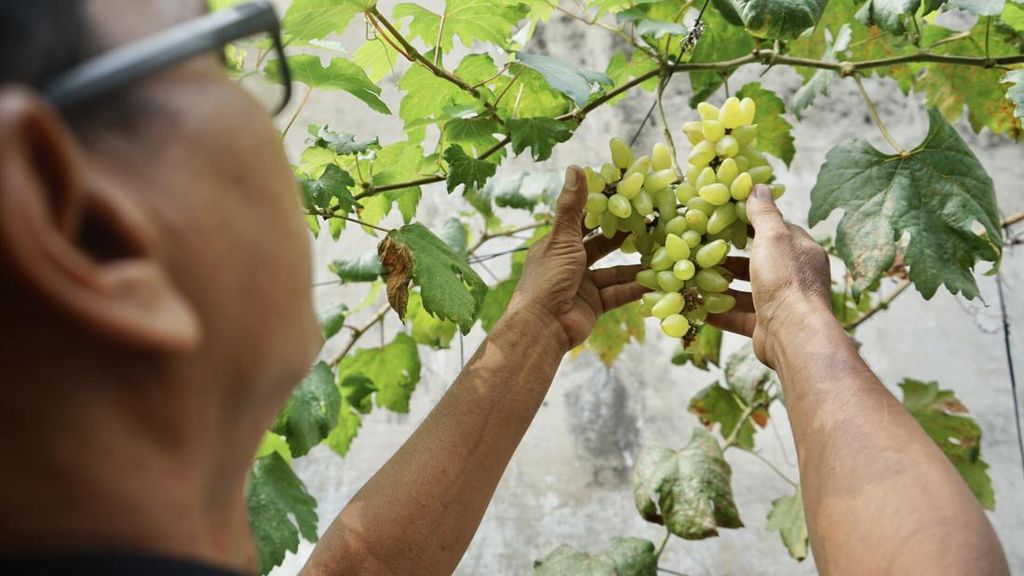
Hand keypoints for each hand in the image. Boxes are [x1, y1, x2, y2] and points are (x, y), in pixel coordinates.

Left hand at [509, 166, 647, 350]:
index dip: (603, 208)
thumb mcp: (562, 239)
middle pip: (602, 245)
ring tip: (660, 250)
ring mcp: (583, 285)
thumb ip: (573, 206)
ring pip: (614, 270)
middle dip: (624, 235)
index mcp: (557, 244)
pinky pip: (619, 292)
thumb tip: (576, 167)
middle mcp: (570, 263)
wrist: (543, 327)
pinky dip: (636, 287)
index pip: (583, 220)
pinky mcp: (595, 305)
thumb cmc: (548, 279)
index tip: (627, 195)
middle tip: (650, 221)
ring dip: (635, 263)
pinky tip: (656, 278)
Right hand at [710, 184, 832, 367]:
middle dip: (729, 256)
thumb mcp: (773, 237)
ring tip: (694, 276)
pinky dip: (718, 312)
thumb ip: (764, 213)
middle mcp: (793, 275)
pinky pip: (737, 315)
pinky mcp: (764, 325)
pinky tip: (696, 307)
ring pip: (745, 289)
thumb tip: (758, 186)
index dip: (748, 222)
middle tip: (701, 248)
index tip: (721, 217)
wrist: (793, 334)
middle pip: (756, 260)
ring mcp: (779, 302)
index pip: (774, 229)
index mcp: (800, 250)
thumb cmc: (785, 280)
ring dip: (721, 284)